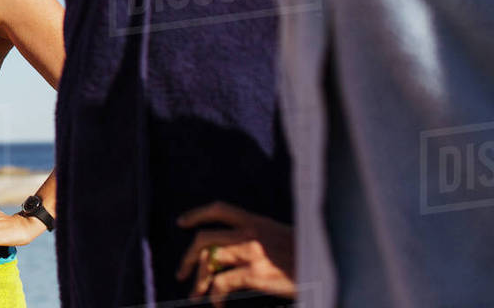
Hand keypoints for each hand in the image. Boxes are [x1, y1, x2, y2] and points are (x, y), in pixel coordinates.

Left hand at [176, 202, 295, 305]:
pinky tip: (217, 303)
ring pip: (210, 260)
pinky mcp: (256, 274)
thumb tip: (232, 249)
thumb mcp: (281, 235)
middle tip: (182, 272)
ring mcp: (252, 253)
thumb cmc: (306, 255)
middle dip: (189, 256)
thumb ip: (257, 237)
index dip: (197, 214)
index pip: (220, 210)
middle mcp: (251, 233)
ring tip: (195, 293)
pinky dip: (214, 295)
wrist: (327, 264)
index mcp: (257, 222)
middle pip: (205, 238)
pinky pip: (222, 283)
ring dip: (198, 279)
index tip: (182, 223)